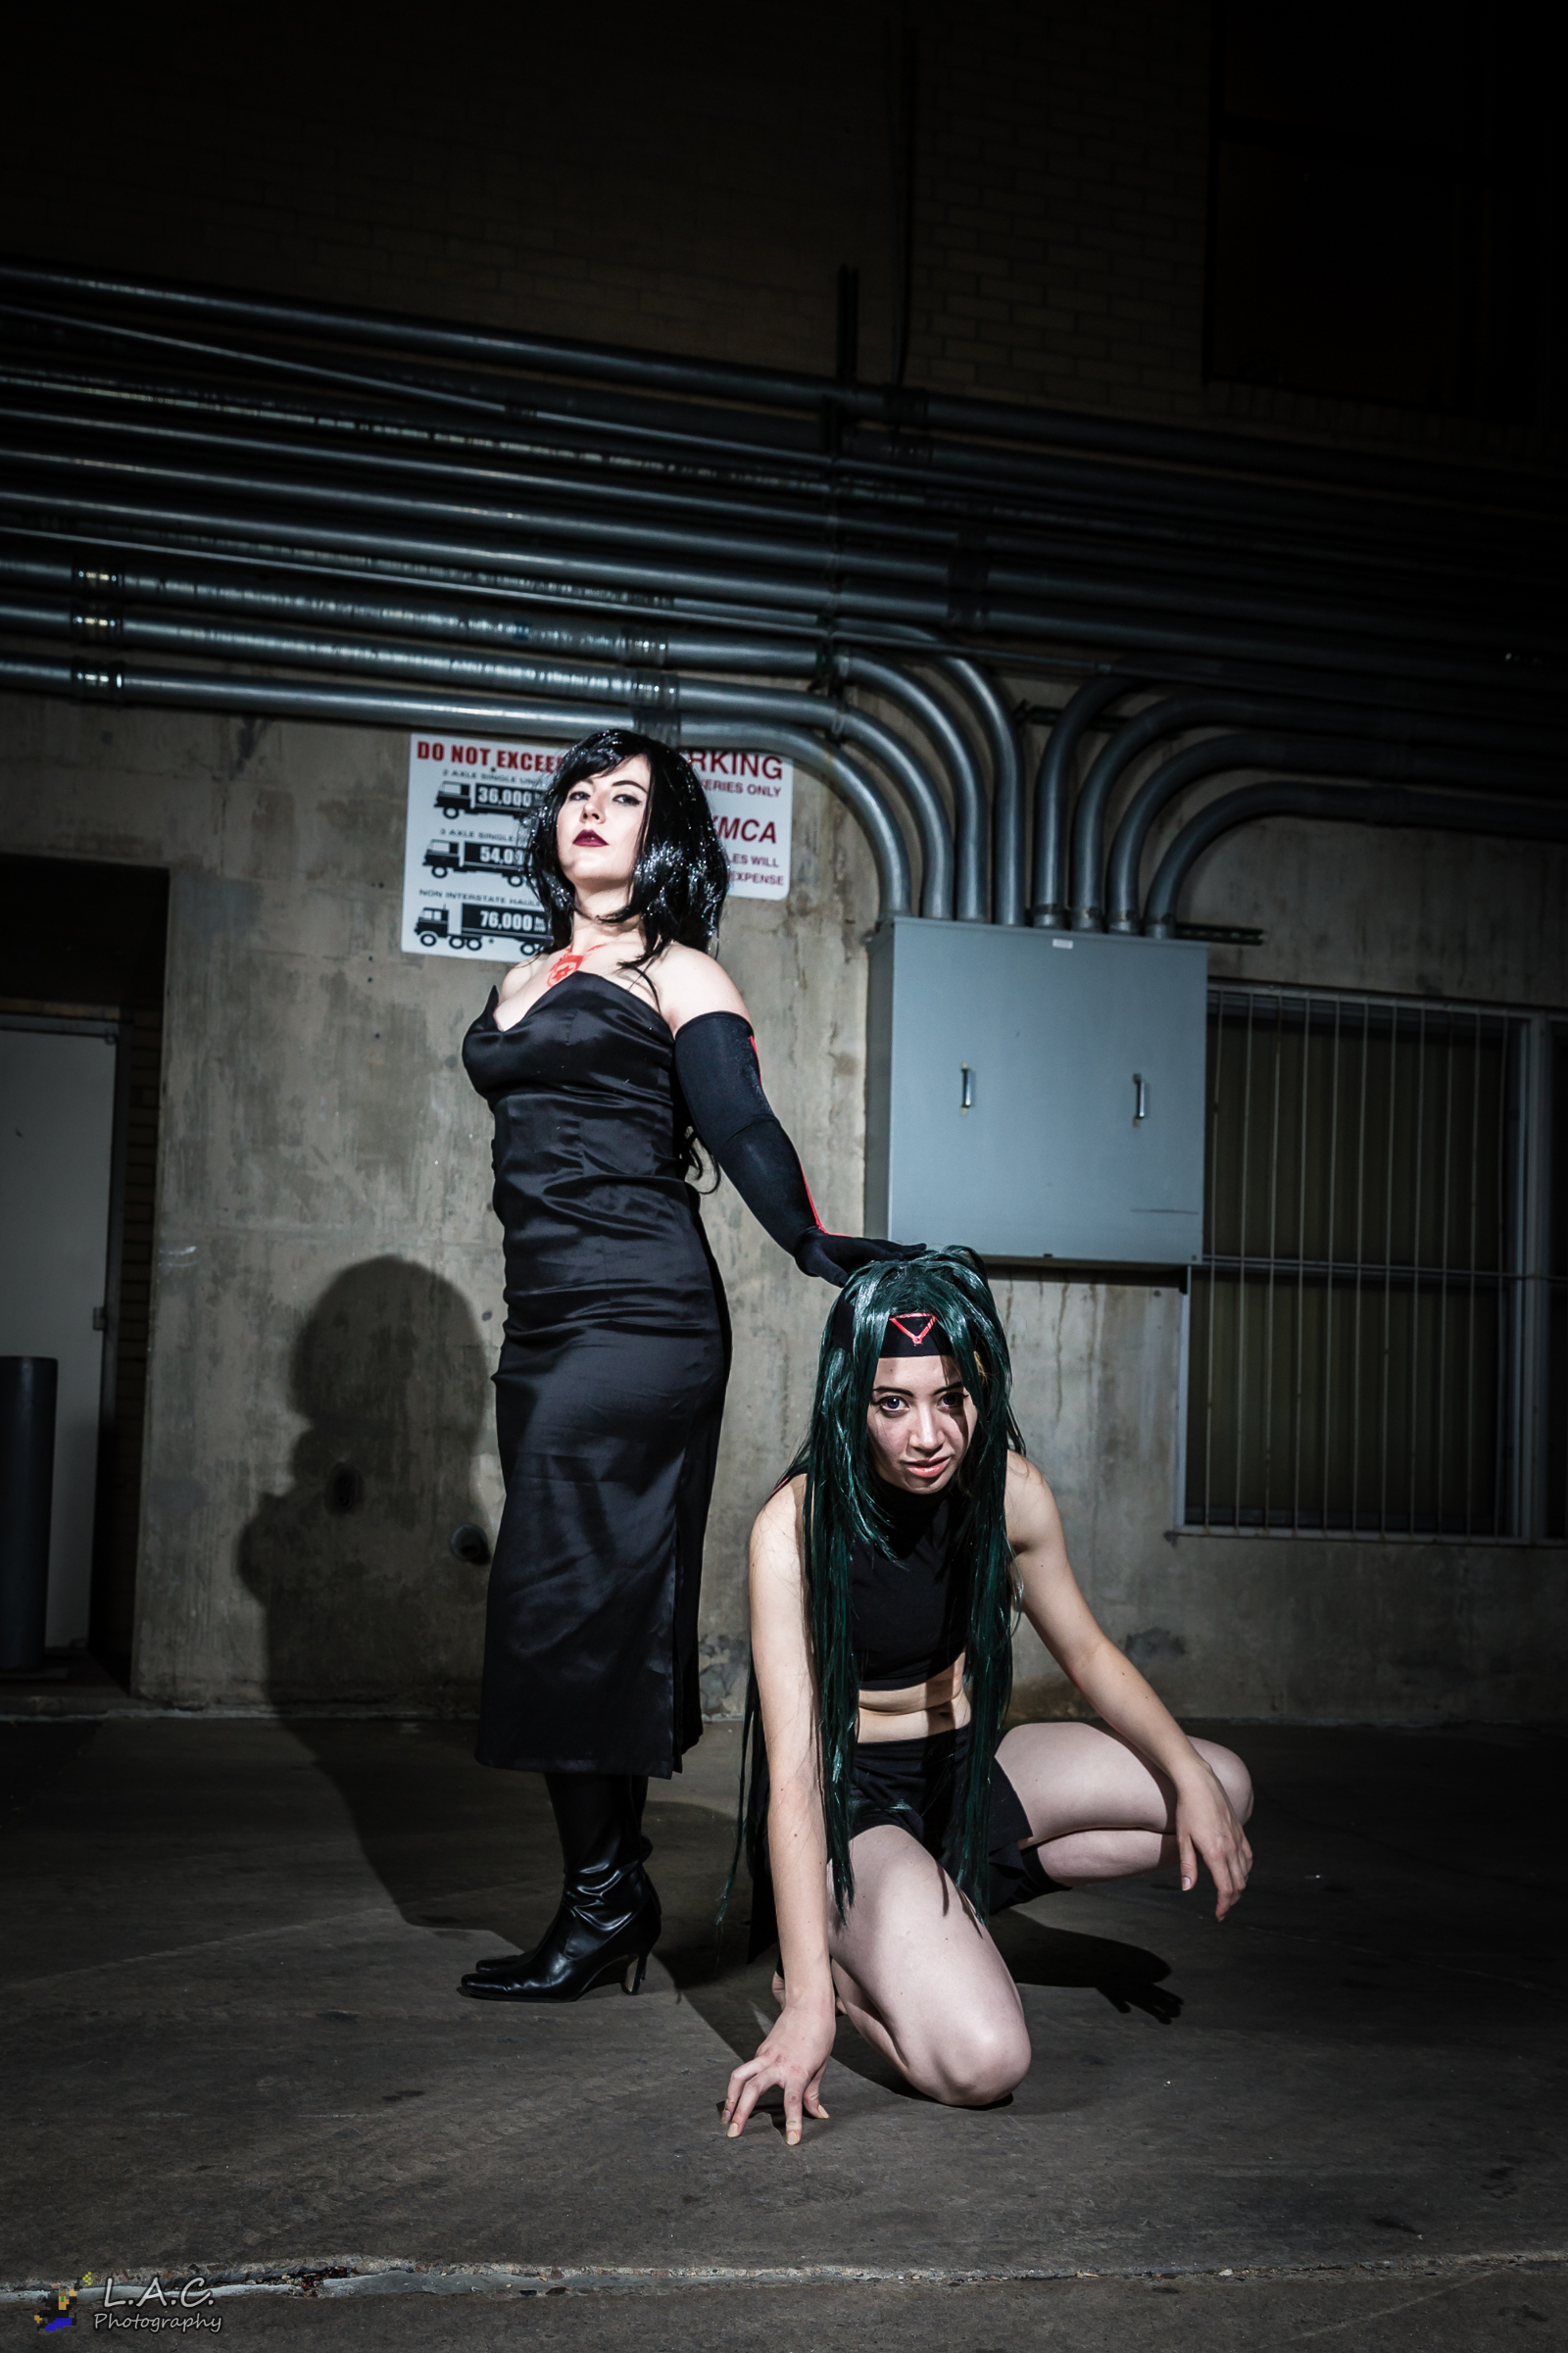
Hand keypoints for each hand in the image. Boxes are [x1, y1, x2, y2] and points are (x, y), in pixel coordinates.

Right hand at [721, 1997, 834, 2145]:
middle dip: (741, 2112)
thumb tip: (817, 2115)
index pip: (793, 2101)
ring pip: (740, 2076)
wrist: (809, 2005)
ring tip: (725, 2118)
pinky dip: (739, 2085)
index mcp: (797, 2071)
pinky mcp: (760, 2051)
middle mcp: (777, 2064)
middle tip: (733, 2133)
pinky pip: (747, 2069)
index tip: (791, 2141)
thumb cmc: (819, 2036)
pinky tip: (736, 2098)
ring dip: (730, 2098)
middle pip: (752, 2089)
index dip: (793, 2122)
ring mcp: (765, 2055)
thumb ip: (813, 2093)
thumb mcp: (820, 2067)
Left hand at [794, 1232, 926, 1285]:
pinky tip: (913, 1258)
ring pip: (889, 1250)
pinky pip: (886, 1256)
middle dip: (904, 1250)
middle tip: (923, 1251)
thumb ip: (830, 1272)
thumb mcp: (816, 1263)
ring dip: (906, 1251)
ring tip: (924, 1250)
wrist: (809, 1246)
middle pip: (887, 1247)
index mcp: (852, 1246)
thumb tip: (844, 1282)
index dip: (886, 1255)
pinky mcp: (867, 1257)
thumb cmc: (812, 1254)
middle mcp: (863, 1247)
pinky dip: (900, 1256)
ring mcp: (866, 1251)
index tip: (900, 1260)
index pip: (872, 1251)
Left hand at [1174, 1761, 1252, 1921]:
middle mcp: (1231, 1848)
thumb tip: (1188, 1889)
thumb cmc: (1187, 1810)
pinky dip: (1245, 1870)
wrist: (1200, 1782)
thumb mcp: (1183, 1839)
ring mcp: (1238, 1839)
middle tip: (1222, 1909)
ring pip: (1245, 1872)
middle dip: (1231, 1900)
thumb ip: (1188, 1866)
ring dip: (1239, 1886)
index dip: (1223, 1905)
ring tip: (1229, 1894)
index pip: (1225, 1888)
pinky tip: (1238, 1872)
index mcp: (1216, 1853)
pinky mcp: (1240, 1830)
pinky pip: (1248, 1856)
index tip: (1218, 1915)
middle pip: (1238, 1884)